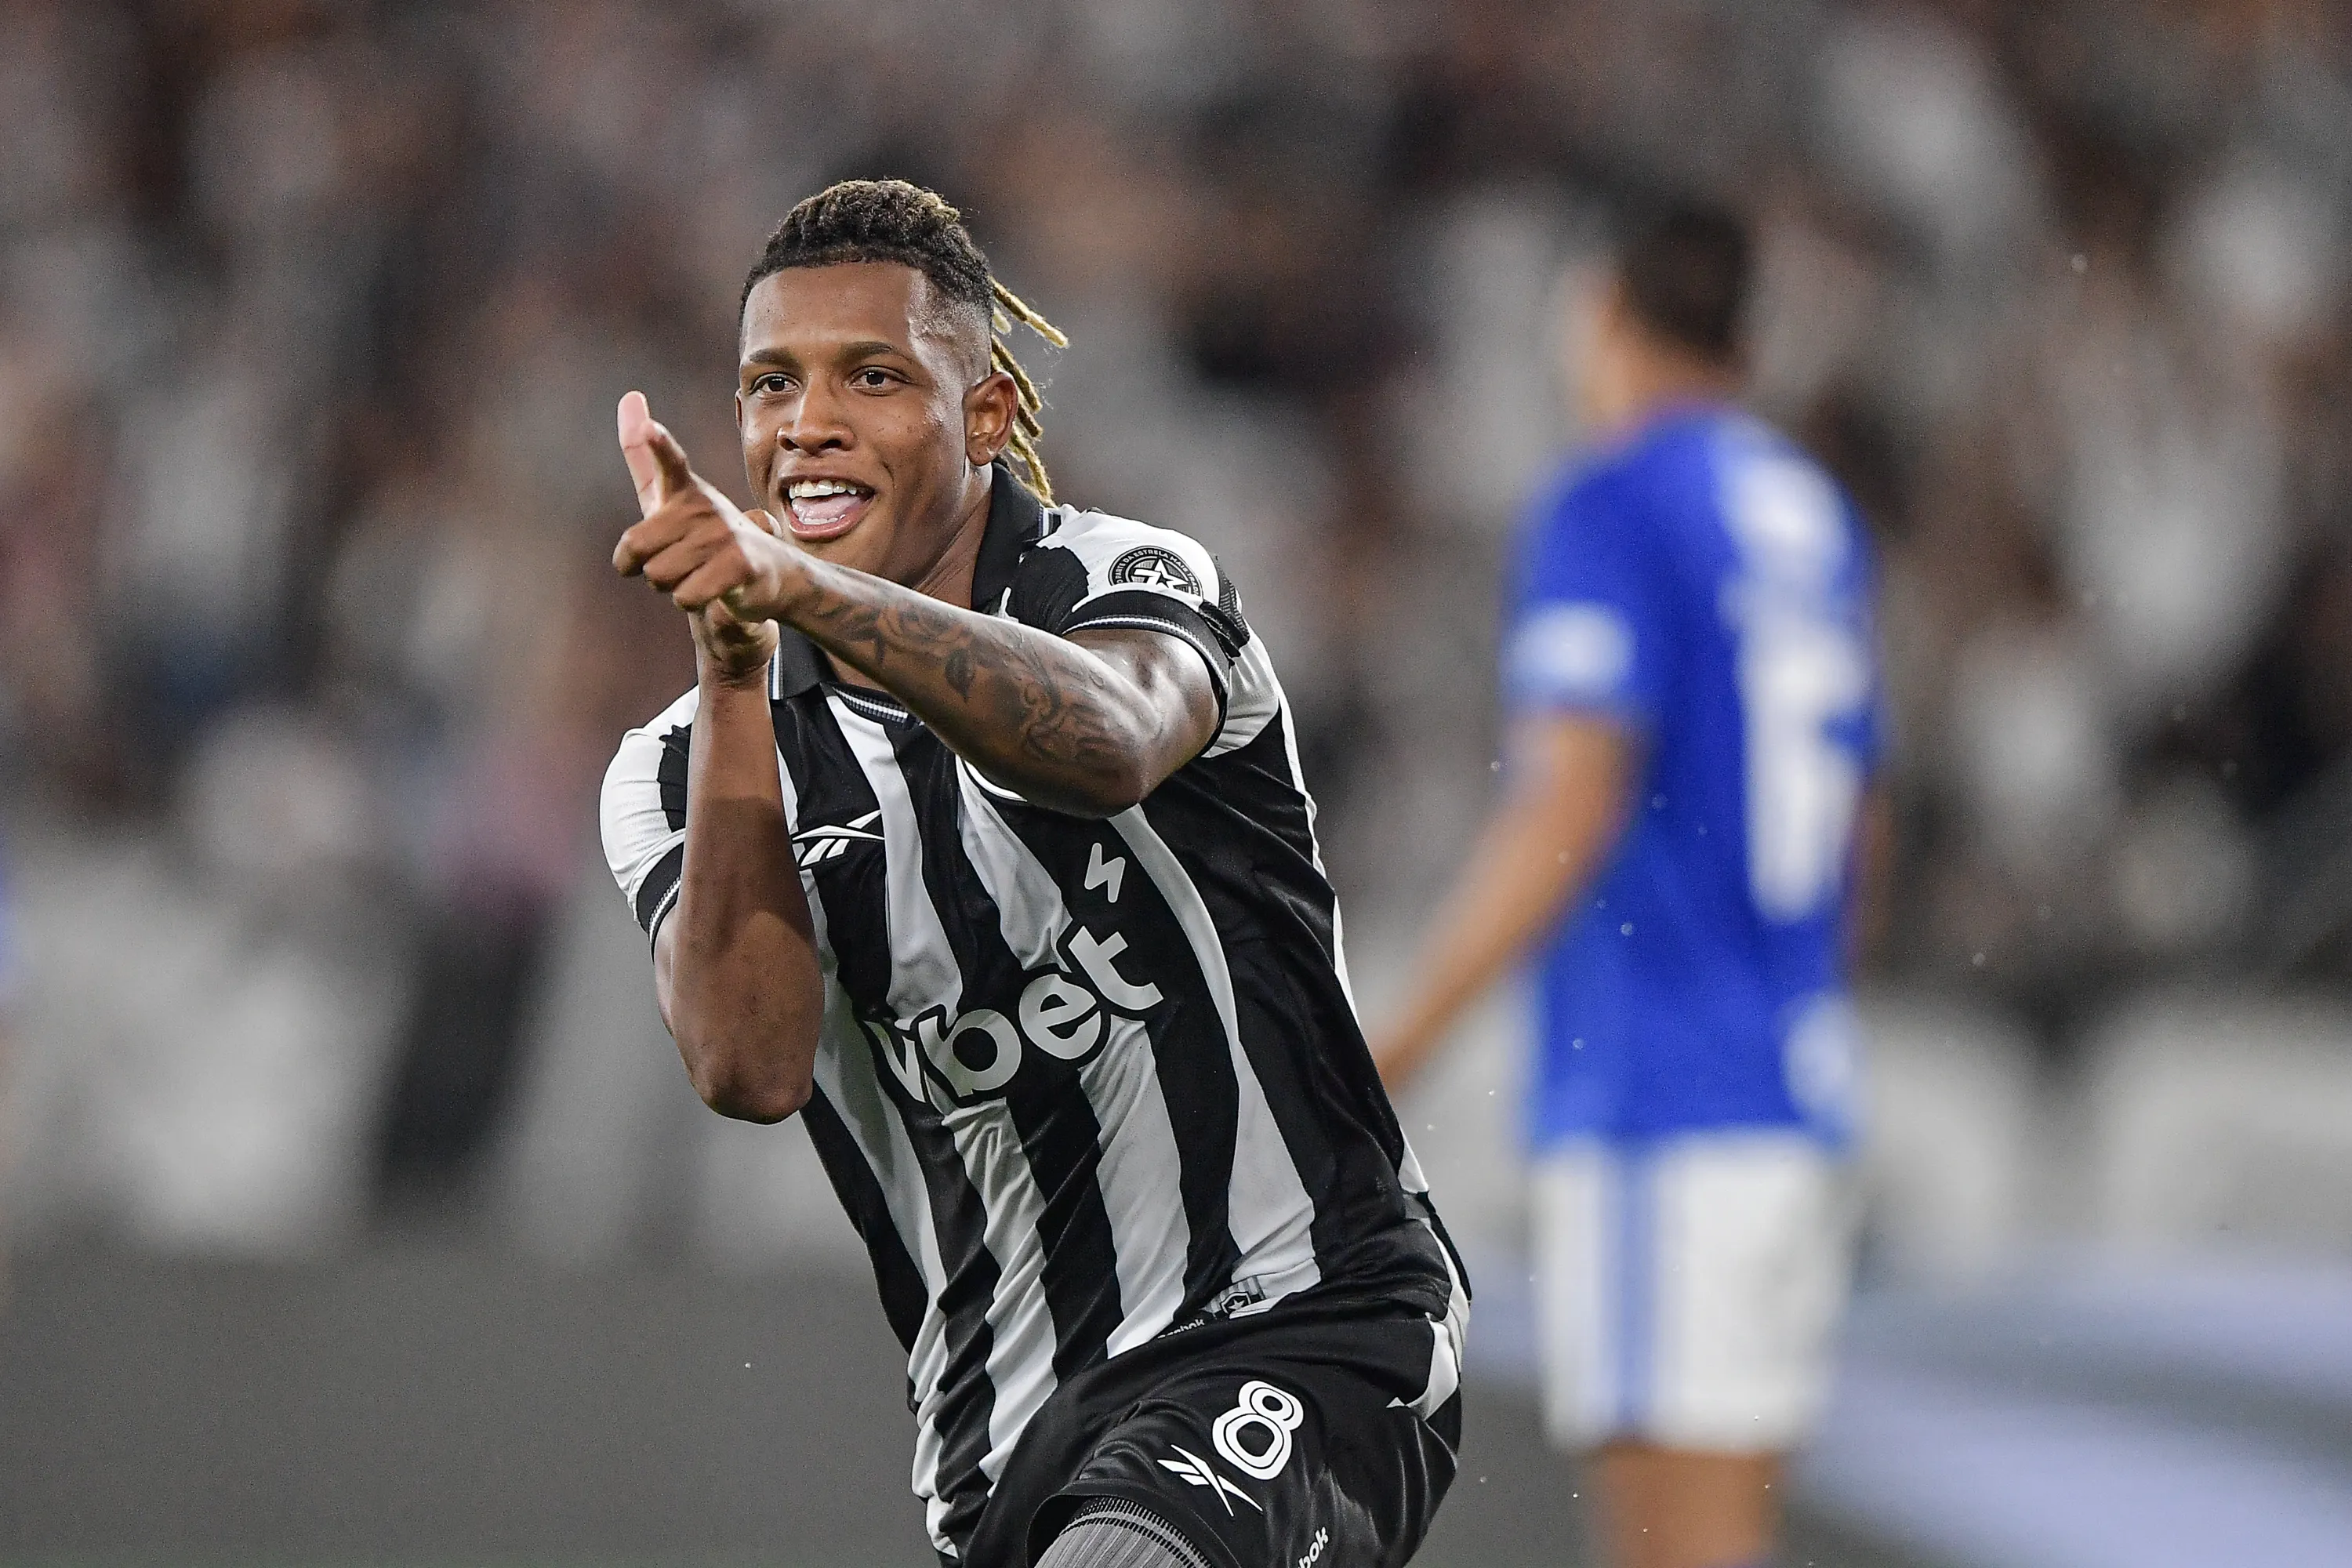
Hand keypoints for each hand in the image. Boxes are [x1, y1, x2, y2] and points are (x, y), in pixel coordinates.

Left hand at [613, 390, 798, 679]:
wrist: (768, 575)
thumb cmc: (706, 535)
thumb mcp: (670, 496)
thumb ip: (645, 455)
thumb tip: (630, 395)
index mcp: (685, 491)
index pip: (670, 462)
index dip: (658, 445)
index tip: (650, 429)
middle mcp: (705, 508)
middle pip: (636, 549)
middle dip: (649, 568)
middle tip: (680, 561)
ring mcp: (725, 535)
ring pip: (660, 577)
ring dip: (674, 587)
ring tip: (700, 574)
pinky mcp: (741, 565)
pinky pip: (687, 596)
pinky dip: (694, 602)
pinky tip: (715, 590)